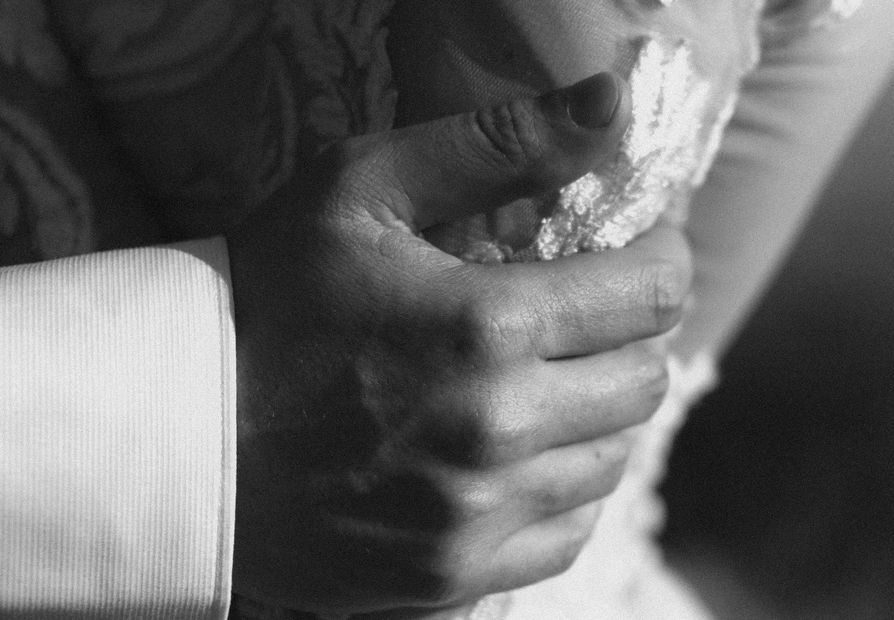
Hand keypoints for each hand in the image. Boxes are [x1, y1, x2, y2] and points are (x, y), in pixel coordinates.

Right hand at [225, 72, 688, 614]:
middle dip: (632, 336)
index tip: (641, 251)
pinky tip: (523, 456)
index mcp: (487, 326)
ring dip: (600, 411)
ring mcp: (478, 513)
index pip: (652, 294)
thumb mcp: (363, 189)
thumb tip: (607, 107)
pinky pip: (570, 532)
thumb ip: (497, 145)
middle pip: (646, 380)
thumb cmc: (268, 298)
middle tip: (587, 315)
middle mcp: (498, 430)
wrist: (173, 431)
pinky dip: (566, 489)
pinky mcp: (454, 574)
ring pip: (615, 457)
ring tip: (549, 381)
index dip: (661, 260)